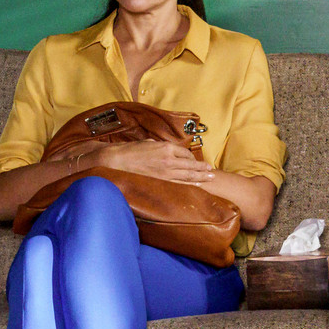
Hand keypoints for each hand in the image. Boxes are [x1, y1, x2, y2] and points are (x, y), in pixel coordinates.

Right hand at [90, 140, 214, 183]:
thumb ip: (162, 146)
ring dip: (200, 177)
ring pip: (188, 176)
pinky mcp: (160, 182)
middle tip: (211, 171)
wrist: (116, 160)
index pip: (186, 153)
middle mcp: (169, 160)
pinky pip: (178, 184)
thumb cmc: (131, 150)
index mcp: (167, 147)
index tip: (195, 161)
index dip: (191, 158)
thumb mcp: (149, 143)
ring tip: (210, 178)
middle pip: (191, 165)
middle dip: (202, 169)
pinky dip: (188, 185)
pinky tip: (196, 186)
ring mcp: (165, 172)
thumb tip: (169, 150)